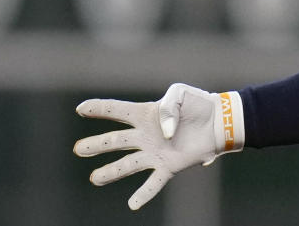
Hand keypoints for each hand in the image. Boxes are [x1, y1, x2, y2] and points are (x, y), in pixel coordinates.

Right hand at [73, 83, 243, 209]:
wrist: (218, 121)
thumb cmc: (198, 104)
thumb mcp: (180, 94)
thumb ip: (168, 107)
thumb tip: (163, 134)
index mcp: (144, 114)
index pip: (117, 110)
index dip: (99, 108)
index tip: (81, 109)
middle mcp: (144, 136)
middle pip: (116, 140)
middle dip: (96, 144)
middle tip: (80, 149)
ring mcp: (154, 153)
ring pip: (128, 164)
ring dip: (111, 172)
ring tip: (95, 178)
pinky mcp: (168, 166)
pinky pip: (153, 183)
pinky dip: (144, 194)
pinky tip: (133, 204)